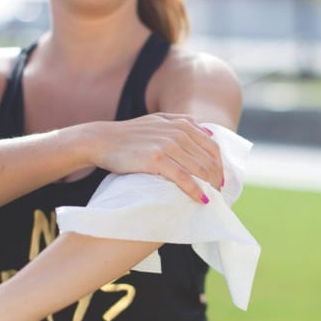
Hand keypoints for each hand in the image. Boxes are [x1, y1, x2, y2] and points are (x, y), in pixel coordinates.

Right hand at [88, 113, 223, 203]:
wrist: (101, 140)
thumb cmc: (130, 134)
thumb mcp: (158, 120)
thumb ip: (183, 123)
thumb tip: (209, 133)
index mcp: (182, 124)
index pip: (212, 147)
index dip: (219, 165)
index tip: (220, 180)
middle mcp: (178, 132)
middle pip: (209, 160)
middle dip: (216, 179)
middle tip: (218, 194)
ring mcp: (167, 144)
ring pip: (199, 169)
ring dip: (209, 186)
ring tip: (212, 199)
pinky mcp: (156, 158)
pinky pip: (183, 177)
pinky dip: (195, 190)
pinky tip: (200, 200)